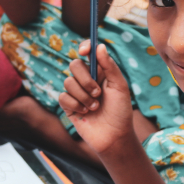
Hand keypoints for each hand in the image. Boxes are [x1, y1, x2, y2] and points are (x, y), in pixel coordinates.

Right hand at [57, 40, 135, 157]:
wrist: (113, 137)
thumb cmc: (120, 112)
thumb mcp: (120, 87)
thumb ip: (110, 66)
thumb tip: (100, 46)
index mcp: (100, 72)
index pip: (88, 52)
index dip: (84, 47)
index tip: (85, 51)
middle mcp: (86, 79)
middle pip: (74, 65)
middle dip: (85, 79)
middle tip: (97, 92)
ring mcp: (76, 92)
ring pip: (68, 82)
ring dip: (83, 96)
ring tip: (95, 107)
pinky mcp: (68, 105)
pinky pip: (63, 97)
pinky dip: (76, 105)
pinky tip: (86, 113)